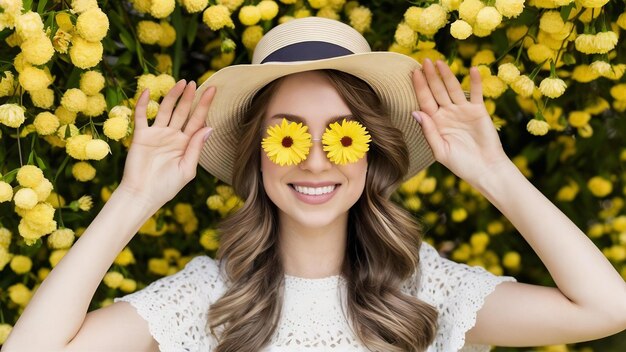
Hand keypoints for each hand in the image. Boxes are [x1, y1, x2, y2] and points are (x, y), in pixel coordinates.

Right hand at [117, 80, 214, 207]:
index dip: (205, 106)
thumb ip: (196, 148)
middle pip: (183, 112)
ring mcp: (157, 134)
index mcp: (186, 144)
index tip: (213, 90)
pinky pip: (141, 116)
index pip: (198, 120)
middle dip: (189, 97)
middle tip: (195, 82)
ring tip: (181, 83)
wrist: (142, 195)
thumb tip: (209, 127)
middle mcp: (173, 136)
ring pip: (165, 110)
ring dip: (172, 96)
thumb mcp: (187, 169)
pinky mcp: (141, 136)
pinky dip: (143, 104)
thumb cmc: (167, 187)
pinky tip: (149, 92)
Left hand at [412, 59, 510, 183]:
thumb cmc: (461, 164)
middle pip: (437, 91)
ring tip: (440, 62)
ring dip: (447, 75)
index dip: (420, 87)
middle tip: (424, 61)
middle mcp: (447, 114)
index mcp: (435, 123)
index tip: (414, 72)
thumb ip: (429, 131)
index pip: (425, 101)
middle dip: (430, 77)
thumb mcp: (440, 151)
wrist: (485, 170)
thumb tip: (416, 112)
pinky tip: (472, 70)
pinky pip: (476, 94)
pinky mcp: (478, 111)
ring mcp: (463, 111)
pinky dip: (475, 82)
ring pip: (453, 89)